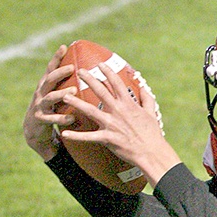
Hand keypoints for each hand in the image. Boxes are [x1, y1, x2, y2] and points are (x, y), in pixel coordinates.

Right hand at [23, 45, 74, 160]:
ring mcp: (39, 105)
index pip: (51, 68)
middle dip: (60, 73)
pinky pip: (51, 119)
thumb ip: (66, 84)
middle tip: (72, 68)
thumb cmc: (51, 108)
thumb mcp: (56, 94)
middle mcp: (41, 92)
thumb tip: (87, 72)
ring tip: (73, 91)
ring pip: (50, 98)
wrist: (33, 129)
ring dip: (62, 94)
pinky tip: (72, 118)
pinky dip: (61, 118)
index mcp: (45, 85)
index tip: (64, 47)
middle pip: (49, 80)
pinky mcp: (40, 119)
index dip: (56, 57)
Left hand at [62, 64, 180, 185]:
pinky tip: (64, 134)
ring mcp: (111, 124)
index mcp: (128, 104)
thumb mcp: (151, 113)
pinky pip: (88, 137)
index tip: (100, 64)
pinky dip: (76, 136)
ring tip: (65, 96)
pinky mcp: (107, 138)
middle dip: (89, 79)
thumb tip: (144, 87)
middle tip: (79, 71)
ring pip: (90, 110)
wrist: (151, 152)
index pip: (116, 83)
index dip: (107, 72)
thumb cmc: (152, 134)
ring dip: (76, 103)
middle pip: (100, 91)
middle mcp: (118, 111)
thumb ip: (147, 99)